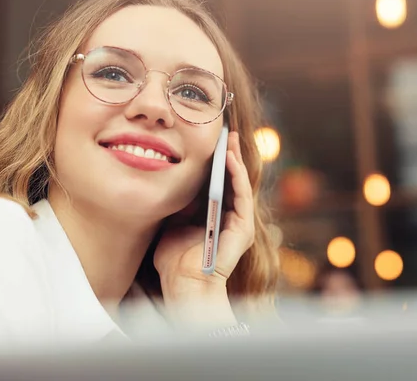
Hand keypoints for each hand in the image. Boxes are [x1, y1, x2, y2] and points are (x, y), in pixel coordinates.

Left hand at [153, 131, 254, 324]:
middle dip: (229, 155)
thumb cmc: (174, 260)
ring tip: (229, 138)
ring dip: (235, 159)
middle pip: (232, 180)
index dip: (215, 161)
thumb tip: (174, 180)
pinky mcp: (243, 227)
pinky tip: (229, 158)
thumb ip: (179, 204)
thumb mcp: (173, 222)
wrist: (183, 285)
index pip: (219, 182)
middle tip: (224, 131)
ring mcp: (240, 222)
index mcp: (215, 216)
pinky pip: (242, 195)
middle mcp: (231, 217)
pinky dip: (236, 175)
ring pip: (240, 183)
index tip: (209, 140)